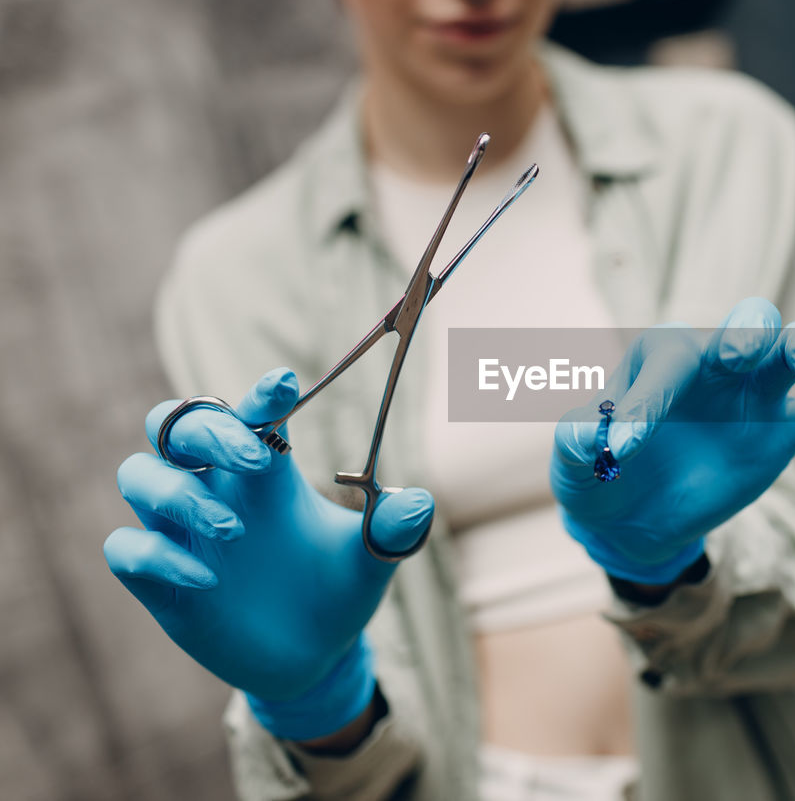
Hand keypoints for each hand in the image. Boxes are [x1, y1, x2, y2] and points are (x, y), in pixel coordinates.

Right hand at [105, 368, 433, 739]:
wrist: (313, 658)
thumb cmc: (338, 591)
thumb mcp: (371, 560)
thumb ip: (392, 530)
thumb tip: (421, 502)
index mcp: (266, 471)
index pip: (248, 413)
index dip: (259, 395)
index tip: (284, 383)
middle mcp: (216, 488)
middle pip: (176, 425)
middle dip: (209, 431)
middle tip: (256, 456)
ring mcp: (180, 531)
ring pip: (138, 475)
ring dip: (179, 493)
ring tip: (235, 530)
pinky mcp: (158, 579)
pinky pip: (126, 549)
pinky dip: (158, 555)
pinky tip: (207, 580)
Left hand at [551, 297, 794, 584]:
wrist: (633, 520)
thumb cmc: (598, 475)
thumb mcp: (575, 463)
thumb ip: (581, 442)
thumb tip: (597, 436)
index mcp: (661, 357)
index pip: (666, 364)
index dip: (645, 403)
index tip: (623, 450)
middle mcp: (715, 363)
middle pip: (741, 334)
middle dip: (744, 336)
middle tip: (738, 355)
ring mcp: (754, 395)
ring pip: (787, 358)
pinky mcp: (783, 431)